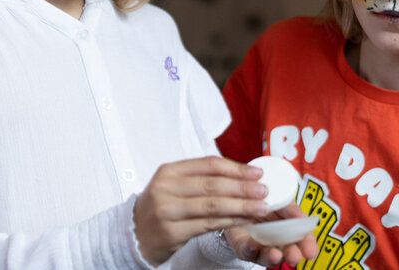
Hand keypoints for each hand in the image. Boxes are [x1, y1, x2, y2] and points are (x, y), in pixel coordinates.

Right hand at [134, 156, 268, 264]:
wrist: (134, 234)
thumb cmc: (160, 208)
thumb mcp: (172, 185)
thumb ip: (200, 178)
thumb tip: (240, 174)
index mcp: (169, 171)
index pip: (208, 165)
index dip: (236, 168)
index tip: (257, 173)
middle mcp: (166, 188)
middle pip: (212, 185)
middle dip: (242, 187)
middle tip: (264, 190)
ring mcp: (167, 210)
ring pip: (212, 206)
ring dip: (241, 207)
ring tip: (261, 207)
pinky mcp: (172, 232)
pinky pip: (208, 225)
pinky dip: (230, 222)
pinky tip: (244, 221)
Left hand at [223, 203, 318, 264]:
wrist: (236, 200)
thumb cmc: (261, 201)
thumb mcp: (279, 199)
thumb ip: (290, 207)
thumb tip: (301, 216)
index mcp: (289, 228)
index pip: (302, 238)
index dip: (308, 245)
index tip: (310, 251)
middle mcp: (276, 240)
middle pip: (287, 251)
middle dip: (292, 254)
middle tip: (294, 256)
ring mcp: (260, 245)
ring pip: (268, 255)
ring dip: (272, 256)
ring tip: (275, 255)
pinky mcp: (243, 246)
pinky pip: (247, 250)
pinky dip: (251, 248)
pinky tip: (253, 243)